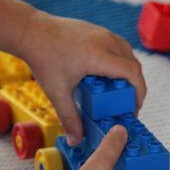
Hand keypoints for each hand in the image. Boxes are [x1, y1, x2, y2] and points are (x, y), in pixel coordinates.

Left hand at [19, 11, 145, 145]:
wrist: (30, 30)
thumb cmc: (43, 57)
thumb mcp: (57, 91)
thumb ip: (69, 117)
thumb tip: (75, 140)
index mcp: (100, 56)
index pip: (133, 73)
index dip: (139, 92)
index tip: (134, 107)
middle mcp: (105, 41)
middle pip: (133, 63)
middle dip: (134, 84)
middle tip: (125, 103)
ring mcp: (101, 32)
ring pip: (126, 52)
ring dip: (127, 70)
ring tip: (116, 88)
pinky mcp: (95, 29)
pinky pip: (115, 44)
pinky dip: (118, 59)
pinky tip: (104, 72)